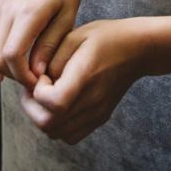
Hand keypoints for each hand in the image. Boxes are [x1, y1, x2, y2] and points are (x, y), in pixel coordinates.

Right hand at [0, 0, 87, 87]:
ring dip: (3, 67)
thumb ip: (49, 46)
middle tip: (34, 80)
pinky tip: (1, 70)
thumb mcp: (67, 17)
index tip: (39, 82)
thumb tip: (35, 72)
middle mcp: (7, 9)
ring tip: (23, 73)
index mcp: (28, 12)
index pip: (12, 56)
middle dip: (14, 75)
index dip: (23, 76)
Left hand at [18, 18, 147, 144]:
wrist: (137, 50)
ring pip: (56, 133)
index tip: (42, 75)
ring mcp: (96, 114)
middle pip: (49, 124)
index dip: (38, 91)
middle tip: (36, 86)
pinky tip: (59, 103)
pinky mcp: (98, 119)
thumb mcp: (75, 35)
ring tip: (47, 94)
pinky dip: (57, 124)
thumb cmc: (105, 38)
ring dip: (43, 116)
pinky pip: (69, 136)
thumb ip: (51, 55)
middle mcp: (92, 101)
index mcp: (86, 76)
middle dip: (32, 106)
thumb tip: (34, 77)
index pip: (55, 102)